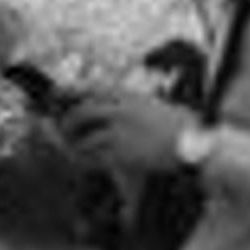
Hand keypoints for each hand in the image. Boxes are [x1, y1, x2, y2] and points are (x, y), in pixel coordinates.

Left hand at [57, 86, 192, 177]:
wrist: (195, 143)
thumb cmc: (178, 125)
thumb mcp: (151, 104)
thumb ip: (126, 104)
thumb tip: (99, 108)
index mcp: (128, 94)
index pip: (88, 87)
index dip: (67, 91)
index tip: (54, 95)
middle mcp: (120, 110)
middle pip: (80, 113)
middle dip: (67, 125)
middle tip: (64, 132)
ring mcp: (120, 131)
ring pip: (84, 139)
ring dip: (77, 146)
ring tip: (76, 150)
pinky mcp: (122, 153)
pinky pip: (95, 157)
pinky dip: (88, 161)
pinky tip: (89, 162)